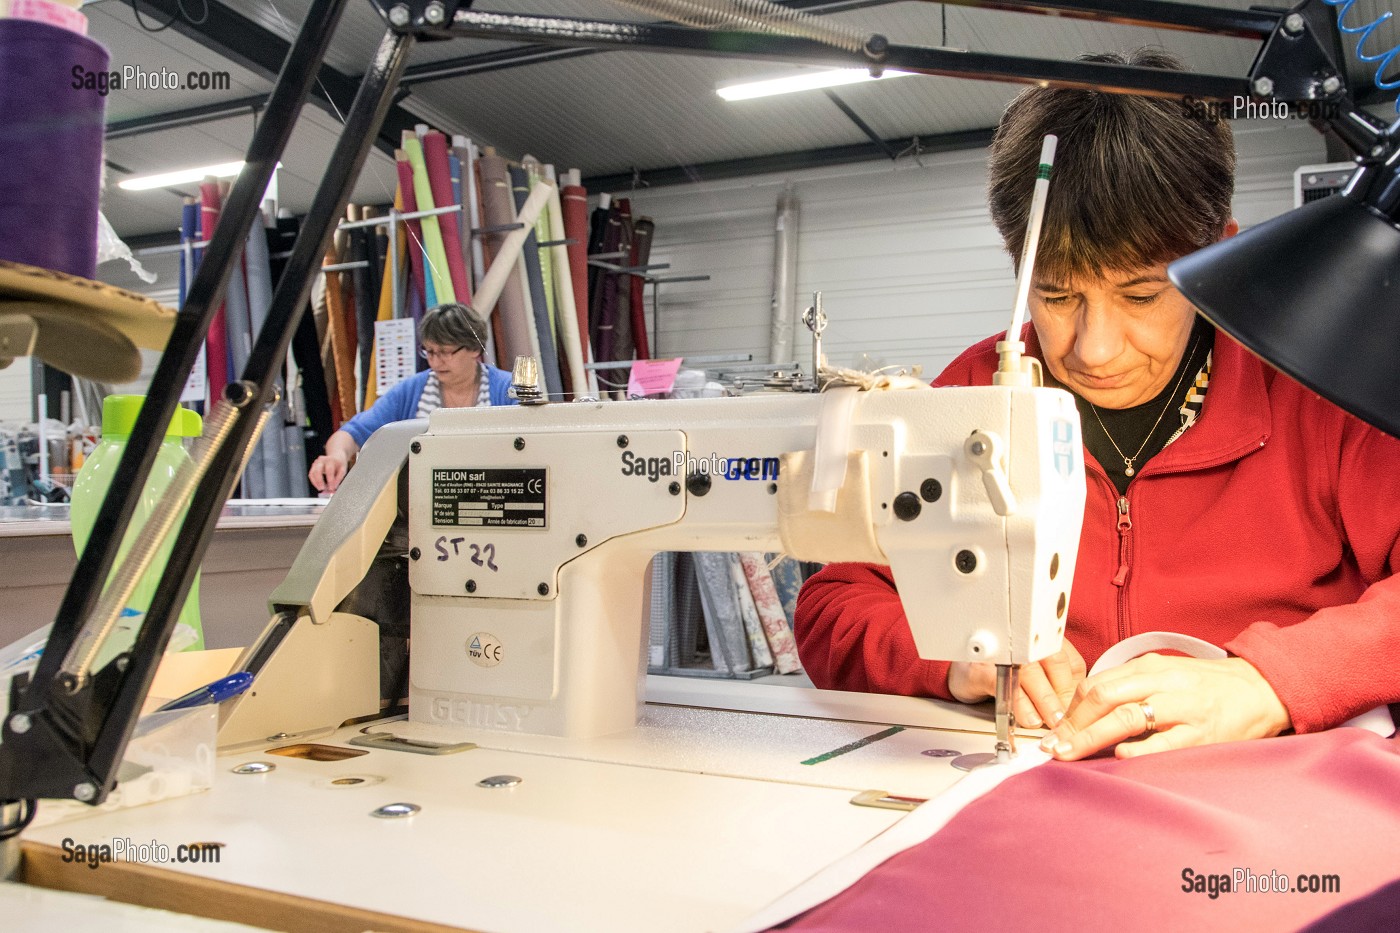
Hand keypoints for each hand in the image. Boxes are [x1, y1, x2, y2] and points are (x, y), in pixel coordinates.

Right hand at [308, 453, 348, 492]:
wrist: (336, 456)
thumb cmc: (339, 465)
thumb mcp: (343, 470)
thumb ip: (338, 479)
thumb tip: (333, 488)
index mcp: (331, 460)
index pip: (329, 470)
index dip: (330, 480)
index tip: (332, 488)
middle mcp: (322, 460)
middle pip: (318, 470)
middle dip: (319, 481)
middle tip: (323, 489)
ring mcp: (316, 462)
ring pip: (312, 473)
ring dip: (316, 482)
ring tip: (320, 489)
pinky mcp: (313, 466)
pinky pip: (311, 474)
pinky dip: (314, 481)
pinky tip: (318, 486)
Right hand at [948, 638, 1085, 727]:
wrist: (962, 674)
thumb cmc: (1003, 676)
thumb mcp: (1036, 679)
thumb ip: (1057, 689)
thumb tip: (1078, 713)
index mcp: (1043, 643)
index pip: (1071, 662)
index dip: (1077, 690)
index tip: (1078, 713)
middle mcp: (1023, 643)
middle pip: (1054, 662)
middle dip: (1063, 695)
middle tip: (1067, 720)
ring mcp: (1001, 653)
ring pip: (1031, 672)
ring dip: (1044, 700)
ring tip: (1050, 721)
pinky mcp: (982, 668)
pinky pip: (1004, 683)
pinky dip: (1019, 703)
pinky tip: (1027, 717)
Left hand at [1039, 654, 1291, 760]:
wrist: (1259, 691)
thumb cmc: (1205, 686)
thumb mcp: (1165, 673)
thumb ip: (1130, 685)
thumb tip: (1087, 709)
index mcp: (1150, 667)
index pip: (1097, 684)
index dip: (1070, 707)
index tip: (1056, 728)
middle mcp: (1163, 683)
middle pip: (1104, 697)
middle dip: (1073, 723)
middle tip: (1053, 745)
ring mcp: (1182, 708)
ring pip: (1126, 717)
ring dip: (1091, 737)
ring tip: (1070, 753)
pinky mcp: (1201, 734)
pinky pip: (1162, 743)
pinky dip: (1137, 750)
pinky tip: (1118, 757)